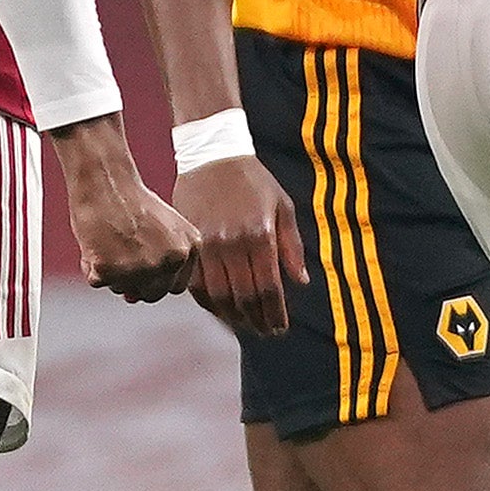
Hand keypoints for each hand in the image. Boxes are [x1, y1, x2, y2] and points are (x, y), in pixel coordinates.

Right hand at [54, 119, 198, 303]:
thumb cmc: (134, 203)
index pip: (174, 287)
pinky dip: (91, 268)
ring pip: (123, 290)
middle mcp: (169, 262)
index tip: (142, 264)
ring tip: (110, 244)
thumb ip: (165, 263)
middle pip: (151, 294)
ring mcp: (140, 268)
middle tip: (122, 257)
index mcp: (189, 249)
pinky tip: (95, 245)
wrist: (107, 183)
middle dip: (136, 283)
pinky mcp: (109, 270)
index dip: (156, 279)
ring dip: (113, 274)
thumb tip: (137, 297)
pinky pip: (98, 283)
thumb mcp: (169, 229)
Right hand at [175, 150, 296, 330]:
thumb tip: (300, 282)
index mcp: (260, 235)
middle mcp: (232, 244)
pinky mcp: (188, 244)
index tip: (280, 329)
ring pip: (216, 295)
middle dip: (256, 320)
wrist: (212, 158)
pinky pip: (195, 284)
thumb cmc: (255, 182)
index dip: (274, 313)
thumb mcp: (284, 208)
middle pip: (242, 297)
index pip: (268, 287)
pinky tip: (220, 310)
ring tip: (246, 326)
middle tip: (266, 332)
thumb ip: (292, 248)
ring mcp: (206, 246)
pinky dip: (208, 302)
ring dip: (231, 317)